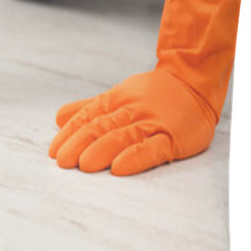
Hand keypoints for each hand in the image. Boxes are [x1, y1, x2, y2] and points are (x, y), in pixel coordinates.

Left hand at [50, 0, 242, 175]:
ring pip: (124, 136)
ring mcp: (153, 123)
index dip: (70, 134)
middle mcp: (133, 110)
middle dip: (79, 144)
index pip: (89, 116)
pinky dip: (134, 158)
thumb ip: (89, 107)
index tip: (54, 151)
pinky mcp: (173, 138)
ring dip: (101, 150)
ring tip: (83, 165)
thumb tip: (59, 117)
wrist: (197, 82)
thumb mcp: (119, 94)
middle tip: (62, 161)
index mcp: (117, 99)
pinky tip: (118, 168)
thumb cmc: (155, 93)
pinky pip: (152, 148)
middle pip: (102, 127)